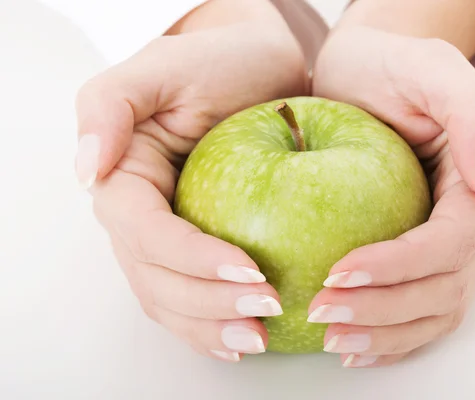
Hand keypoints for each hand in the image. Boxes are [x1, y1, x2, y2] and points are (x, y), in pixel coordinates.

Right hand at [75, 0, 307, 362]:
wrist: (255, 69)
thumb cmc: (216, 64)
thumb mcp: (162, 67)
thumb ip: (110, 106)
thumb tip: (87, 171)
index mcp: (124, 178)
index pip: (146, 233)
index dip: (190, 258)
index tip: (247, 269)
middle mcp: (138, 215)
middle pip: (157, 278)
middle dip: (207, 303)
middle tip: (265, 309)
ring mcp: (166, 236)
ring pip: (171, 299)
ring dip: (210, 326)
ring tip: (258, 337)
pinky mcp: (197, 245)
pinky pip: (191, 296)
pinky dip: (210, 325)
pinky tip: (239, 339)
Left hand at [309, 26, 474, 367]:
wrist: (368, 71)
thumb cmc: (389, 64)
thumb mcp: (428, 67)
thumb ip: (474, 113)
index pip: (455, 239)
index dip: (401, 266)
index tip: (341, 273)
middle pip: (446, 283)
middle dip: (385, 309)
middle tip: (323, 314)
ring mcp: (465, 238)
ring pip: (439, 306)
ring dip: (387, 332)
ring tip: (335, 342)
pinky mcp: (435, 251)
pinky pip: (427, 306)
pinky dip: (395, 334)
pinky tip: (358, 347)